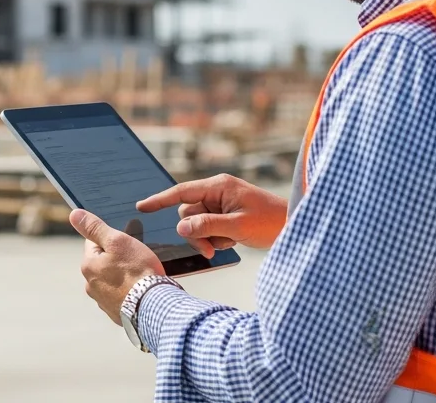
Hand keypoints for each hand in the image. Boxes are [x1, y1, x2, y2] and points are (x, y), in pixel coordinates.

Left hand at [69, 209, 163, 323]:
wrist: (154, 305)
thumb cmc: (137, 270)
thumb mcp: (117, 241)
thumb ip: (95, 227)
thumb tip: (74, 215)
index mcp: (88, 266)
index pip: (93, 243)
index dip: (110, 239)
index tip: (125, 241)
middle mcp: (91, 286)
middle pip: (103, 263)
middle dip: (116, 259)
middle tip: (136, 258)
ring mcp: (103, 302)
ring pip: (112, 281)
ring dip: (123, 276)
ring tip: (141, 275)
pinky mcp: (117, 314)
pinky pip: (122, 297)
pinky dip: (129, 292)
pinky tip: (141, 290)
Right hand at [137, 173, 287, 257]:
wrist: (293, 225)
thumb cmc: (270, 221)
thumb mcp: (237, 225)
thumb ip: (207, 225)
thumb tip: (180, 226)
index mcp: (218, 186)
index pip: (181, 192)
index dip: (160, 199)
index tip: (142, 206)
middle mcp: (217, 192)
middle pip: (188, 214)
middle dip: (197, 233)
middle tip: (213, 249)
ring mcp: (221, 204)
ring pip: (197, 224)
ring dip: (209, 238)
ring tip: (229, 242)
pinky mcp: (226, 215)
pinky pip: (209, 229)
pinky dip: (217, 238)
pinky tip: (234, 240)